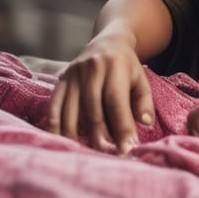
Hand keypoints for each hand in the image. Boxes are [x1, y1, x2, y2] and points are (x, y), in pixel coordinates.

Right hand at [46, 27, 154, 154]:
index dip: (121, 127)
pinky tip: (61, 141)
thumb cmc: (127, 68)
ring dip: (77, 136)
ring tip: (86, 153)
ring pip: (71, 111)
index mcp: (115, 67)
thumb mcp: (141, 80)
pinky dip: (55, 126)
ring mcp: (73, 74)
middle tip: (107, 156)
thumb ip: (144, 102)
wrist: (109, 42)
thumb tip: (144, 123)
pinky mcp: (61, 80)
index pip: (116, 102)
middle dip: (100, 137)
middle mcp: (92, 69)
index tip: (126, 149)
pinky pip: (53, 106)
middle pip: (93, 110)